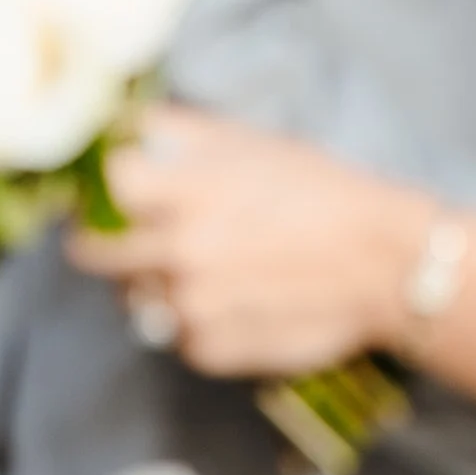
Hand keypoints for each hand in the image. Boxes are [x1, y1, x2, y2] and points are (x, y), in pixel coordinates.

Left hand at [66, 104, 429, 376]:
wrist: (383, 264)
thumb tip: (127, 123)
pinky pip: (173, 332)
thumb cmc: (323, 190)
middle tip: (127, 231)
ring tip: (202, 262)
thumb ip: (184, 132)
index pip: (104, 185)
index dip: (99, 184)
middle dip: (101, 238)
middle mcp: (180, 253)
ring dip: (150, 279)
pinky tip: (232, 294)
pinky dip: (190, 315)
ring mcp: (190, 308)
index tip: (105, 187)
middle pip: (92, 251)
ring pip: (132, 295)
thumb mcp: (256, 142)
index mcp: (190, 191)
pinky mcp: (206, 351)